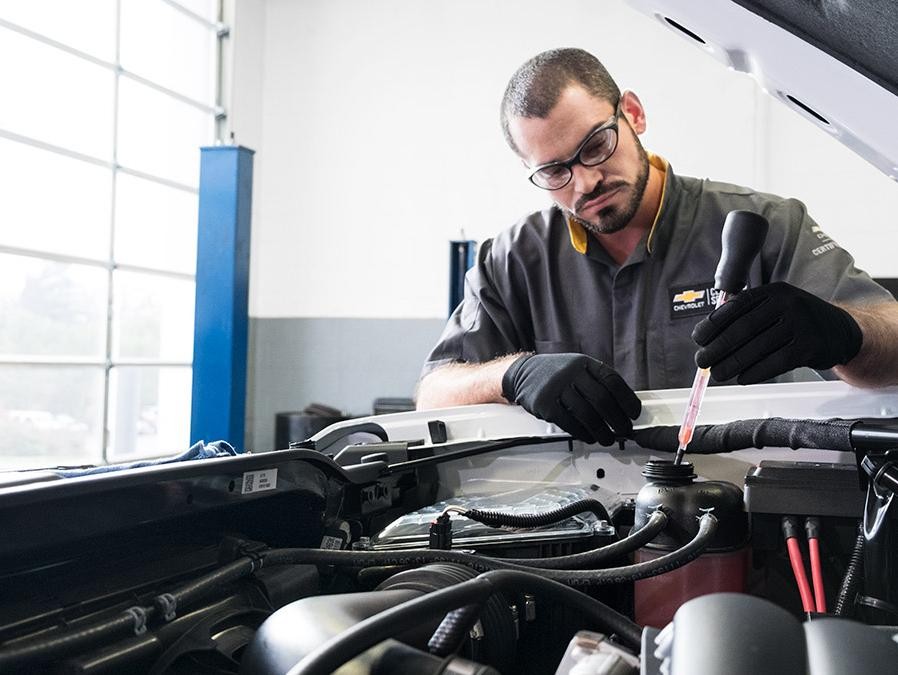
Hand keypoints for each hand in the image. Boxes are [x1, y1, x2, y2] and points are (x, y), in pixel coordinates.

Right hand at [501, 353, 641, 444]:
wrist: (523, 372)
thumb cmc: (556, 373)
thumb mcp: (577, 367)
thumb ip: (597, 382)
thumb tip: (623, 406)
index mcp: (584, 363)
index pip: (612, 380)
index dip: (627, 399)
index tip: (634, 413)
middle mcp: (571, 372)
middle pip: (602, 399)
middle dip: (617, 419)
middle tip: (624, 430)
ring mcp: (557, 388)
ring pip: (587, 414)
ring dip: (601, 431)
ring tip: (608, 439)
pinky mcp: (545, 404)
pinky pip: (569, 423)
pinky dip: (583, 433)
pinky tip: (589, 437)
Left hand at [692, 282, 862, 383]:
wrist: (841, 331)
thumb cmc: (798, 320)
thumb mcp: (775, 307)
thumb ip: (747, 315)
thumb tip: (708, 336)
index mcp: (773, 292)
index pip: (736, 307)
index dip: (713, 324)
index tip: (698, 338)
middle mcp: (787, 304)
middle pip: (743, 329)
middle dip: (717, 347)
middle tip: (702, 361)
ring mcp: (801, 324)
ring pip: (756, 348)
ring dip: (732, 364)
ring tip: (717, 373)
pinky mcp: (810, 346)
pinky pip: (775, 362)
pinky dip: (755, 372)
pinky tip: (742, 378)